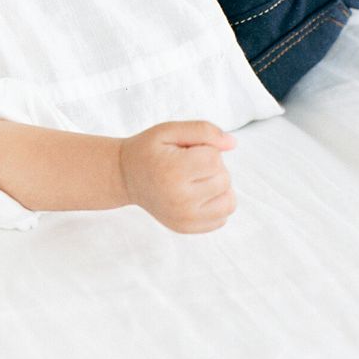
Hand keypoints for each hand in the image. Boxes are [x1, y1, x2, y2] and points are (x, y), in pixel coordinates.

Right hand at [118, 120, 236, 233]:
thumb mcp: (169, 130)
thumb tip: (233, 143)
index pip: (215, 159)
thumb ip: (203, 130)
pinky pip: (222, 218)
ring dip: (219, 188)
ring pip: (229, 202)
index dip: (205, 150)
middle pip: (224, 180)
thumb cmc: (148, 150)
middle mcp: (179, 200)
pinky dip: (215, 205)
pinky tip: (197, 195)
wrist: (125, 177)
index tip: (186, 151)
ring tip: (197, 180)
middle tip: (188, 164)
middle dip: (212, 168)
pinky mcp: (186, 228)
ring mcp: (184, 218)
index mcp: (173, 172)